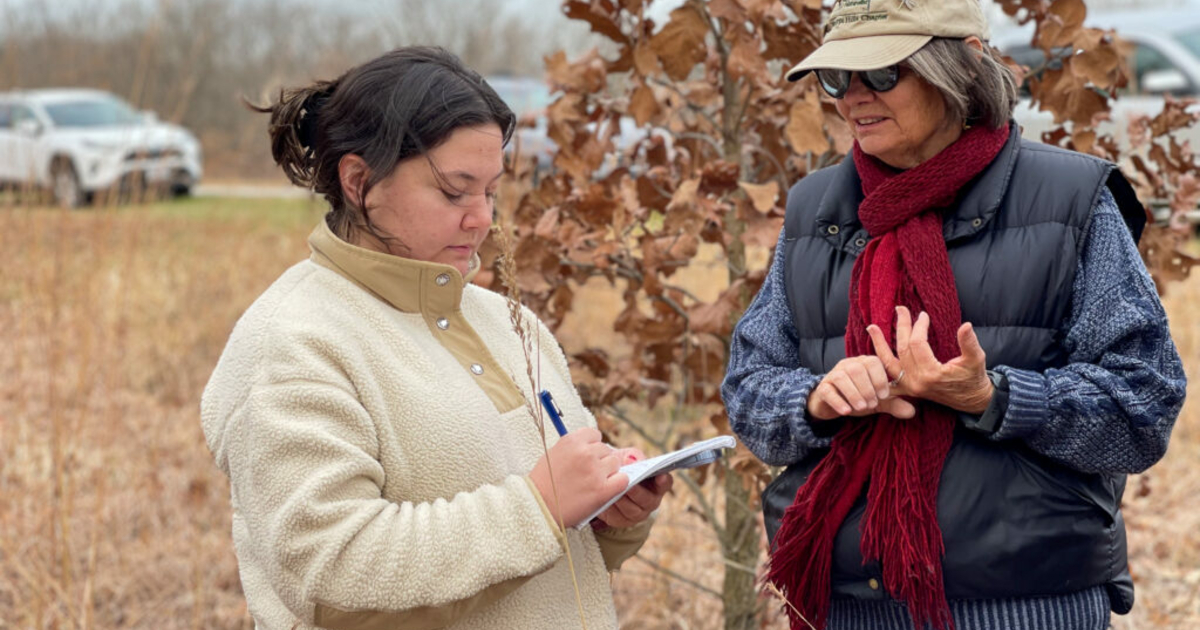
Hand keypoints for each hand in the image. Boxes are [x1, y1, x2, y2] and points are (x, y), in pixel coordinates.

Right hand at [529, 428, 628, 528]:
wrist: (536, 507)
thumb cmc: (542, 483)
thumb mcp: (553, 454)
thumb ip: (574, 448)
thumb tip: (592, 447)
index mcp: (571, 441)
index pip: (595, 434)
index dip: (592, 446)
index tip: (588, 456)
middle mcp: (585, 452)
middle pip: (606, 449)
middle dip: (600, 460)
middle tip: (589, 474)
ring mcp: (595, 471)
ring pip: (615, 463)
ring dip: (609, 472)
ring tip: (595, 482)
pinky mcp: (602, 490)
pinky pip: (623, 480)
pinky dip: (618, 484)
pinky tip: (609, 489)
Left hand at [594, 448, 673, 528]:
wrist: (605, 482)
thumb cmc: (623, 468)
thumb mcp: (628, 458)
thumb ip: (633, 456)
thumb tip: (631, 460)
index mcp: (656, 484)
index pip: (666, 483)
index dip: (664, 481)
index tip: (660, 475)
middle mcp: (650, 500)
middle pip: (648, 499)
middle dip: (637, 492)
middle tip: (629, 485)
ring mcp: (638, 513)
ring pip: (632, 510)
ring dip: (622, 500)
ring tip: (613, 491)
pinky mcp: (623, 521)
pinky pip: (618, 517)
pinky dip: (611, 508)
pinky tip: (604, 499)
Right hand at [806, 355, 917, 420]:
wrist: (832, 405)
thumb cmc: (858, 399)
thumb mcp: (877, 402)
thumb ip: (893, 404)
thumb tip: (912, 411)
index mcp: (864, 364)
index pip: (873, 362)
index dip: (879, 378)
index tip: (884, 395)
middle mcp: (848, 365)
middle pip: (857, 369)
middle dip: (867, 388)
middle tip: (872, 404)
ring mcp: (833, 375)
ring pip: (842, 378)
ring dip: (854, 393)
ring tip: (862, 408)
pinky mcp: (822, 387)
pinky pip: (828, 390)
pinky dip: (838, 401)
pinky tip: (846, 411)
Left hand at [866, 306, 992, 413]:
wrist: (973, 401)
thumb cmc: (974, 379)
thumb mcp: (976, 360)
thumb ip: (969, 343)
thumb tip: (966, 325)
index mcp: (932, 374)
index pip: (917, 344)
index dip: (919, 327)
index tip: (923, 315)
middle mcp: (916, 382)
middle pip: (903, 349)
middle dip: (901, 327)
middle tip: (900, 309)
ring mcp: (910, 387)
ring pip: (889, 363)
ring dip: (879, 345)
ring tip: (871, 328)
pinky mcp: (908, 390)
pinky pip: (889, 377)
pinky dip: (880, 365)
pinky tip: (871, 353)